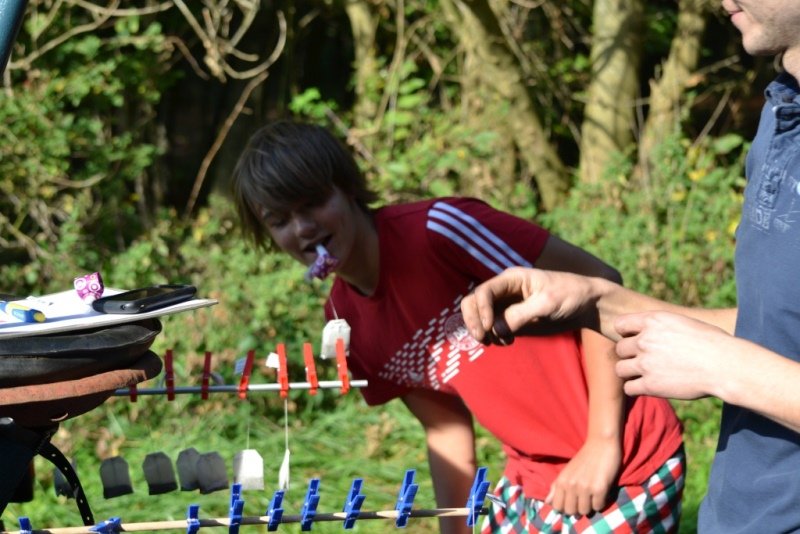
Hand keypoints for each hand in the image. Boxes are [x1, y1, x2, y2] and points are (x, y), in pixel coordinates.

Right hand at [460, 267, 596, 343]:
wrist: (586, 305)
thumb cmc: (570, 295)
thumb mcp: (547, 303)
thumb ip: (521, 314)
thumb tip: (496, 329)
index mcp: (511, 279)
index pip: (483, 292)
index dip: (481, 310)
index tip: (490, 328)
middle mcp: (504, 291)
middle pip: (473, 302)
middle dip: (473, 321)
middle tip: (483, 339)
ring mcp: (506, 305)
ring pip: (479, 317)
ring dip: (483, 331)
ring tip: (499, 342)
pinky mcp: (511, 319)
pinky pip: (492, 328)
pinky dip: (493, 337)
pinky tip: (507, 341)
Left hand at [546, 437, 620, 515]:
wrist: (601, 444)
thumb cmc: (584, 458)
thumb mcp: (566, 472)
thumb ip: (556, 487)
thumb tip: (547, 503)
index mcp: (561, 481)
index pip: (557, 506)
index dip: (564, 507)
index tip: (572, 502)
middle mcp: (571, 485)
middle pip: (571, 511)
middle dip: (577, 508)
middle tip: (583, 499)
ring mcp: (585, 488)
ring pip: (584, 511)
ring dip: (589, 506)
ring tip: (592, 495)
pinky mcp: (599, 489)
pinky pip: (598, 507)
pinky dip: (600, 502)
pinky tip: (600, 492)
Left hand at [615, 311, 730, 398]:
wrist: (725, 365)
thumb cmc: (712, 342)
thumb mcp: (683, 323)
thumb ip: (661, 326)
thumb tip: (650, 329)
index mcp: (653, 321)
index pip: (620, 324)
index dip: (626, 333)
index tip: (635, 340)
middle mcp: (645, 340)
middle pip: (619, 348)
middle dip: (630, 355)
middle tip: (645, 360)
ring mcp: (645, 363)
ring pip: (620, 369)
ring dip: (629, 372)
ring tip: (644, 375)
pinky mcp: (651, 385)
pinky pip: (629, 388)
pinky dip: (635, 389)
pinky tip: (648, 387)